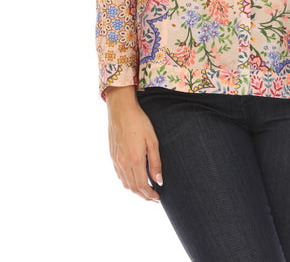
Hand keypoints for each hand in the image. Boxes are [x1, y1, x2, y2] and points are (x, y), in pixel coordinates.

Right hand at [106, 86, 162, 201]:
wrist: (121, 110)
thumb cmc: (139, 122)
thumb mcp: (152, 141)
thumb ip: (155, 162)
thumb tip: (159, 181)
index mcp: (135, 160)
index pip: (143, 186)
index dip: (150, 195)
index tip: (157, 198)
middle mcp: (123, 163)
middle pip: (133, 188)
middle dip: (144, 195)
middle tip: (153, 198)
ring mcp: (116, 160)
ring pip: (125, 183)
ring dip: (135, 190)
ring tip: (145, 191)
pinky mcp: (112, 156)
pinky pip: (119, 175)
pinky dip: (127, 182)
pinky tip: (133, 179)